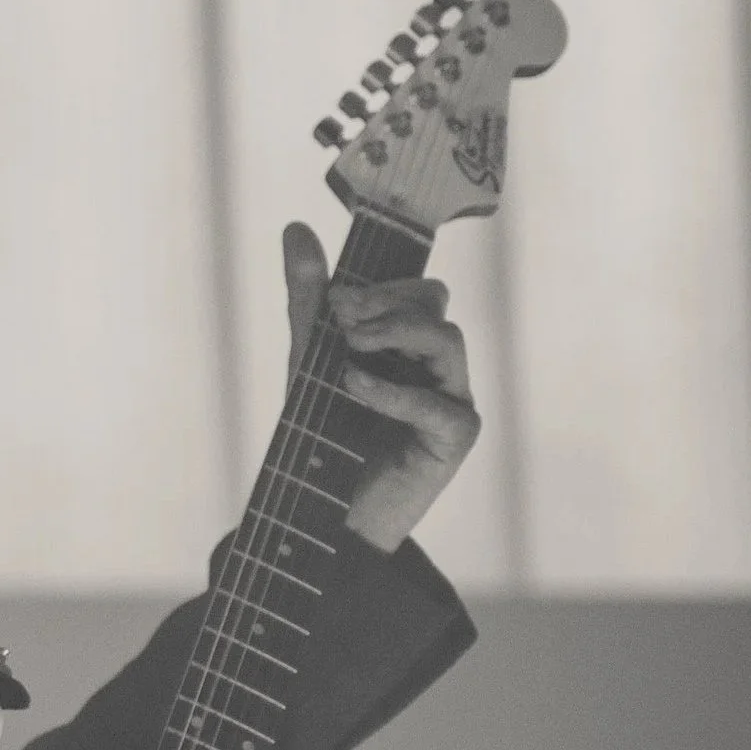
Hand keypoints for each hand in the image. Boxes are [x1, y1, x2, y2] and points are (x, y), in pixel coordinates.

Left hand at [282, 220, 478, 553]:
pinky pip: (438, 403)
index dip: (384, 284)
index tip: (336, 300)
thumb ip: (307, 304)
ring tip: (348, 350)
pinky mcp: (455, 440)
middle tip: (342, 316)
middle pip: (436, 304)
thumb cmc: (321, 444)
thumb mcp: (306, 365)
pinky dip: (394, 391)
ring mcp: (452, 401)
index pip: (418, 289)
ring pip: (447, 340)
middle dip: (389, 302)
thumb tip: (295, 227)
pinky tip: (355, 386)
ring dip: (396, 334)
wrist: (321, 522)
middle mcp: (437, 368)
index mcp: (409, 345)